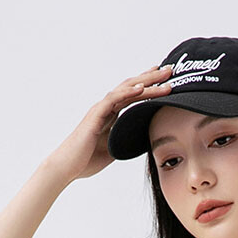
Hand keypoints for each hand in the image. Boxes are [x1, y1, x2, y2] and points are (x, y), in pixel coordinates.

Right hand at [47, 64, 172, 182]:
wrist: (67, 167)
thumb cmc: (86, 160)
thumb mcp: (115, 150)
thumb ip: (126, 141)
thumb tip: (143, 141)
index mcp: (111, 115)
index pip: (133, 95)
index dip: (149, 86)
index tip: (165, 80)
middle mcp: (107, 108)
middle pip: (132, 87)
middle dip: (152, 78)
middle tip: (170, 69)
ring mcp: (101, 109)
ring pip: (126, 90)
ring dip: (146, 82)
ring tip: (163, 76)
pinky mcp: (96, 115)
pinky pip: (114, 99)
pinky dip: (128, 92)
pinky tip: (142, 87)